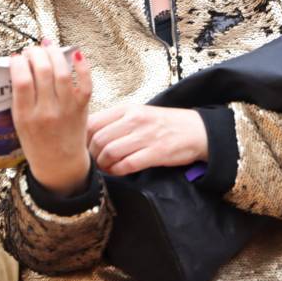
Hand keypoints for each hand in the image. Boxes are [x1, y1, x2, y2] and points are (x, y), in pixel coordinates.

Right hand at [10, 41, 92, 195]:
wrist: (60, 167)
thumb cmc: (36, 144)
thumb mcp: (18, 124)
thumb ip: (19, 98)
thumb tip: (19, 66)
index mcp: (25, 117)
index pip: (21, 80)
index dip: (19, 62)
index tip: (16, 57)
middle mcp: (46, 112)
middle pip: (42, 71)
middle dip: (35, 53)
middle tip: (31, 51)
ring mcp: (66, 110)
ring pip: (62, 72)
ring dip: (54, 53)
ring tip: (47, 46)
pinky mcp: (82, 109)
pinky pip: (85, 83)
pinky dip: (82, 66)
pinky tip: (75, 53)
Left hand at [87, 105, 207, 175]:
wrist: (197, 130)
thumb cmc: (163, 123)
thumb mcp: (138, 113)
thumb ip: (116, 121)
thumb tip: (89, 133)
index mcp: (127, 109)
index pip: (93, 121)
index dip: (84, 137)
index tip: (84, 146)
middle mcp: (135, 120)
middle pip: (99, 139)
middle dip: (92, 154)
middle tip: (93, 161)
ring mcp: (146, 136)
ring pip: (111, 152)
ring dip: (103, 164)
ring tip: (105, 168)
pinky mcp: (156, 152)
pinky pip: (128, 164)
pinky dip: (118, 171)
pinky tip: (117, 172)